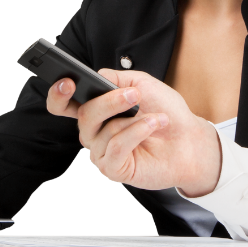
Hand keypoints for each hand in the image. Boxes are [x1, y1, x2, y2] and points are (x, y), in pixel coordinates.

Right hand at [46, 70, 221, 195]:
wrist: (189, 139)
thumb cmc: (165, 112)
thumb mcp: (141, 84)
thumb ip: (114, 78)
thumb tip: (95, 77)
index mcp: (95, 110)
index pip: (62, 104)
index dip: (58, 94)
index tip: (67, 82)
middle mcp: (94, 132)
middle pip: (84, 114)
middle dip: (110, 102)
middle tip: (134, 95)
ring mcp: (102, 151)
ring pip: (102, 131)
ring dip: (134, 119)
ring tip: (156, 118)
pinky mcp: (113, 169)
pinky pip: (115, 147)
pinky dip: (136, 133)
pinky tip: (152, 126)